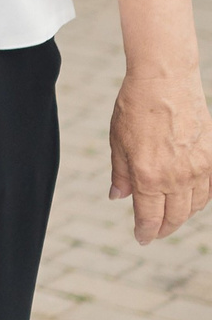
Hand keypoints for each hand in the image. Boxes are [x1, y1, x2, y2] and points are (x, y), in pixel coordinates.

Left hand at [110, 72, 211, 242]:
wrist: (165, 81)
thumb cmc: (135, 107)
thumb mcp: (117, 141)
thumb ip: (120, 173)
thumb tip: (117, 197)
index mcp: (148, 176)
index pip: (150, 217)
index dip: (145, 231)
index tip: (141, 238)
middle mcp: (176, 178)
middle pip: (175, 216)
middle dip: (163, 228)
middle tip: (155, 232)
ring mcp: (199, 169)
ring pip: (195, 206)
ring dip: (182, 215)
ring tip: (170, 216)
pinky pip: (208, 190)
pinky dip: (199, 200)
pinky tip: (188, 199)